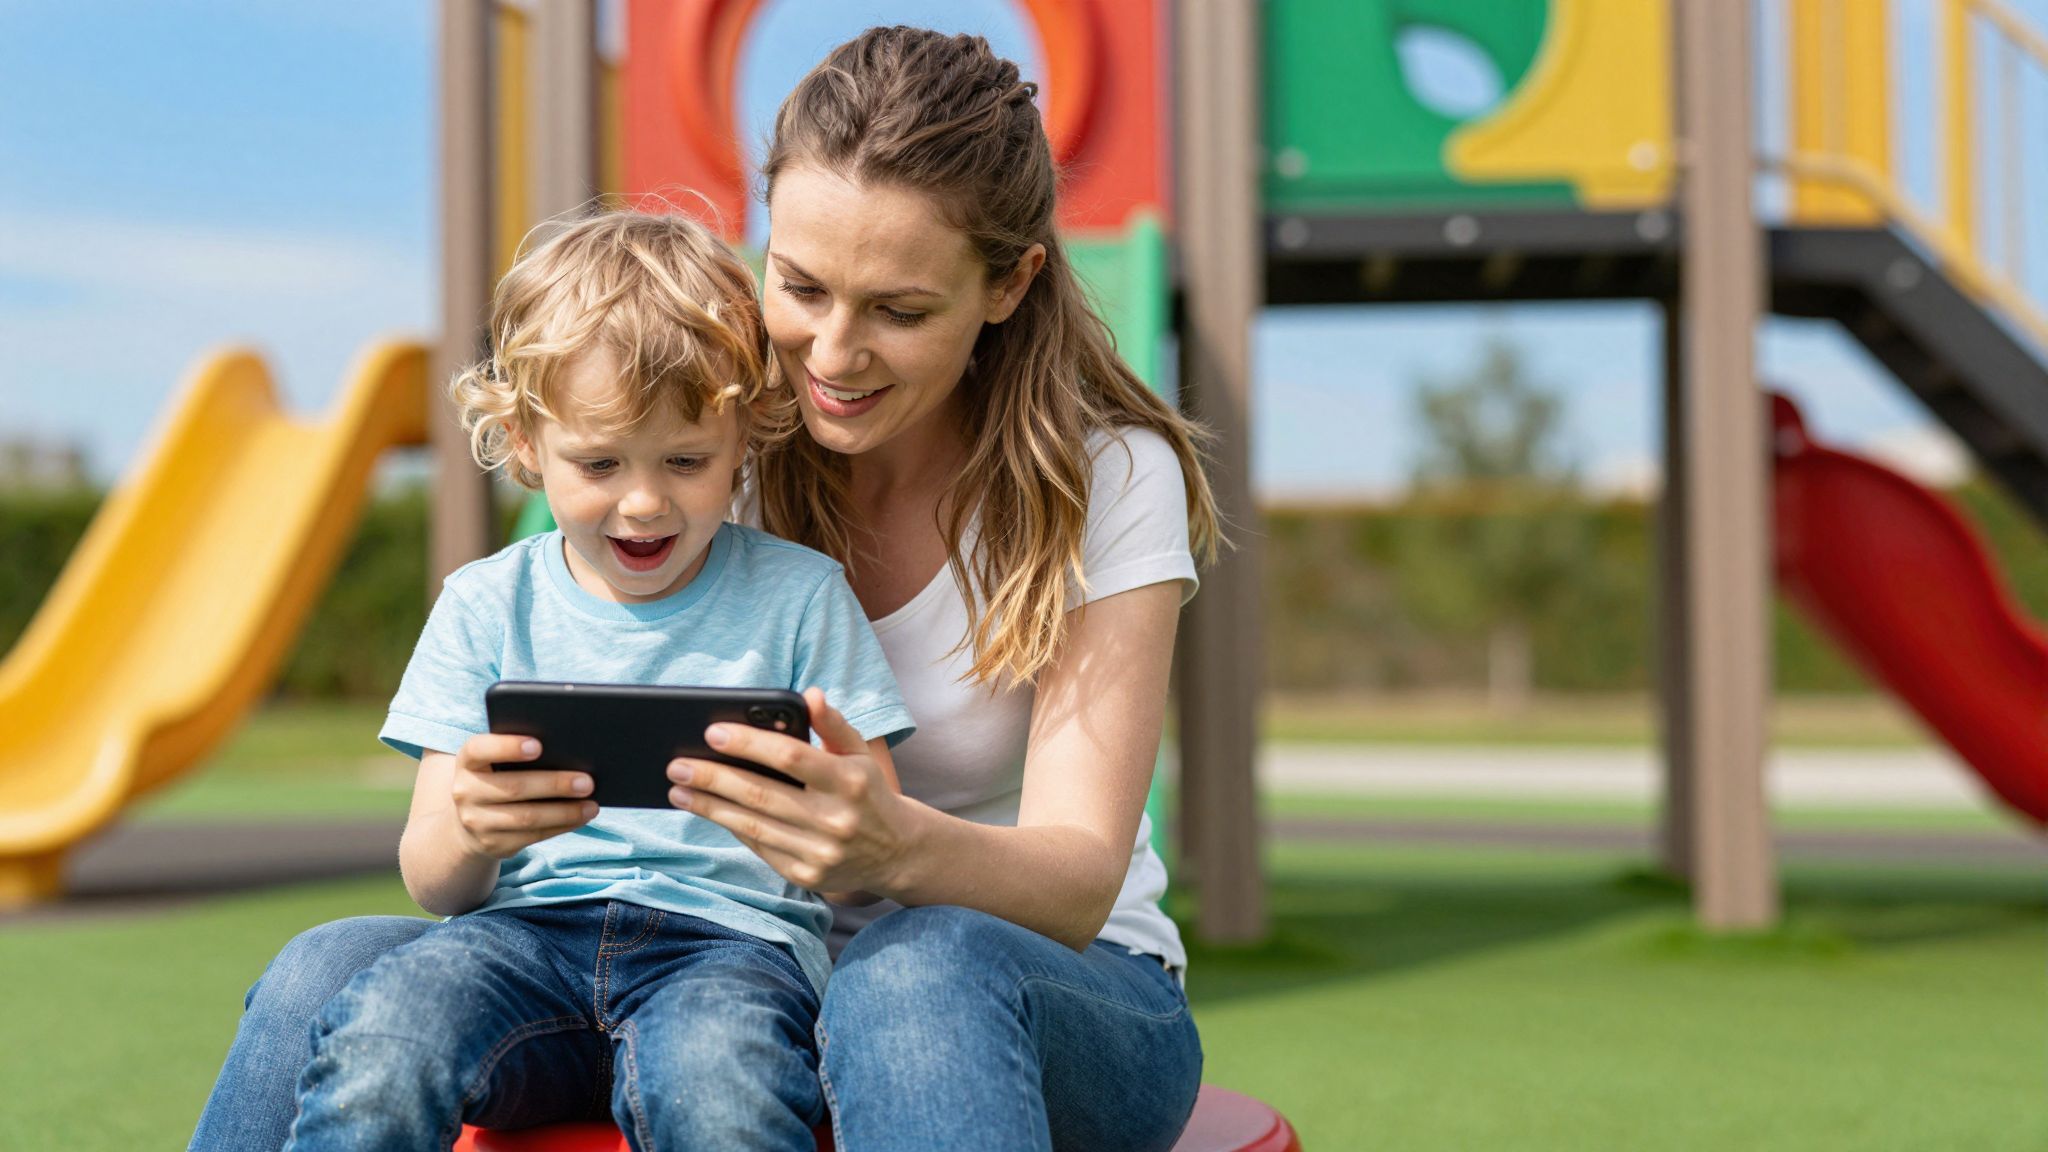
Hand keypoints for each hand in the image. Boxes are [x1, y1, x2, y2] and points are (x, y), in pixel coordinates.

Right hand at [448, 733, 596, 859]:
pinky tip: (581, 818)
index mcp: (468, 761)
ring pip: (527, 817)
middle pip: (514, 788)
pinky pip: (533, 836)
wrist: (470, 819)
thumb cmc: (497, 777)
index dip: (507, 747)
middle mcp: (465, 791)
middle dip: (554, 785)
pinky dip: (561, 826)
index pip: (480, 749)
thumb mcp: (496, 762)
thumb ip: (520, 753)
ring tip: (591, 805)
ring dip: (564, 812)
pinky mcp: (493, 844)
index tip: (538, 745)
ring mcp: (476, 822)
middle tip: (587, 782)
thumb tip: (571, 753)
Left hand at [667, 688, 911, 894]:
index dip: (749, 743)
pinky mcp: (805, 875)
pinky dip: (730, 826)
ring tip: (678, 788)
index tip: (712, 731)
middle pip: (761, 794)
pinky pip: (758, 846)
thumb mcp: (859, 753)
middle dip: (713, 776)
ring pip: (751, 824)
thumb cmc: (868, 792)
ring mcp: (819, 852)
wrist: (896, 852)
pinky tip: (708, 809)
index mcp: (850, 780)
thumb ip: (833, 724)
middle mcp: (835, 819)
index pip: (791, 757)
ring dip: (709, 805)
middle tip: (676, 763)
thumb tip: (810, 695)